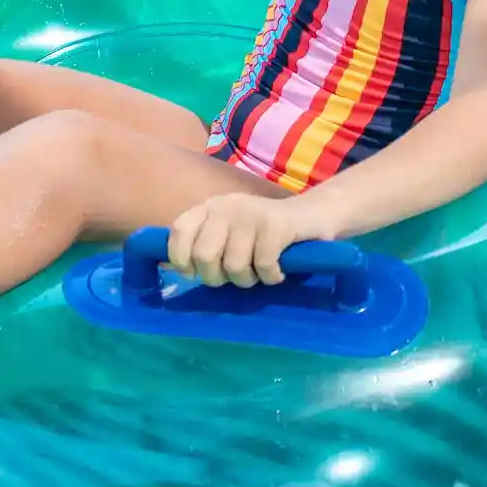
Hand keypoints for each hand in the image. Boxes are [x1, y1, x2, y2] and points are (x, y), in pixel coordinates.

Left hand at [168, 192, 321, 287]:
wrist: (316, 214)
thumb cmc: (267, 232)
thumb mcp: (230, 233)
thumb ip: (203, 244)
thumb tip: (170, 267)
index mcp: (210, 207)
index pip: (179, 232)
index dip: (183, 260)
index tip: (197, 274)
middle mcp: (226, 206)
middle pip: (204, 256)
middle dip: (219, 277)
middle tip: (237, 277)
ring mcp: (252, 213)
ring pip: (234, 265)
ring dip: (249, 280)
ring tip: (261, 274)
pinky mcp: (277, 224)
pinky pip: (263, 265)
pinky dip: (271, 277)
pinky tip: (279, 272)